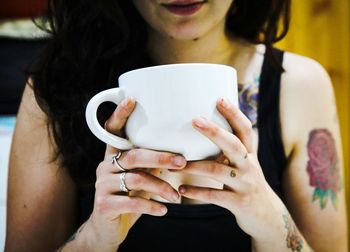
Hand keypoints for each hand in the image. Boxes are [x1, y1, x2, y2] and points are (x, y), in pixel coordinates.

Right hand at [82, 97, 185, 250]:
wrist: (108, 228)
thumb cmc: (130, 196)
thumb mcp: (141, 178)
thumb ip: (153, 165)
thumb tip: (188, 154)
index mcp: (115, 155)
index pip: (113, 130)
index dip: (120, 114)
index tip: (132, 99)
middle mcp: (105, 166)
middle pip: (134, 155)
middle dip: (160, 157)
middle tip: (182, 162)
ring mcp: (103, 185)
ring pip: (136, 179)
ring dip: (161, 187)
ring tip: (176, 196)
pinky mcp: (104, 205)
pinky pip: (131, 202)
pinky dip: (151, 206)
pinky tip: (164, 210)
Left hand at [175, 97, 284, 238]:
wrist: (267, 216)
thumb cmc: (247, 184)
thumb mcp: (244, 165)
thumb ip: (229, 151)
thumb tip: (204, 130)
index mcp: (249, 154)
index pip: (245, 129)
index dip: (234, 114)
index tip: (219, 98)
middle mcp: (249, 166)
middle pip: (234, 144)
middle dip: (215, 131)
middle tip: (195, 120)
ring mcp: (245, 184)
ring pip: (219, 171)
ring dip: (195, 167)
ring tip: (176, 165)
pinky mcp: (239, 203)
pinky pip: (215, 196)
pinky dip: (197, 192)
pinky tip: (182, 190)